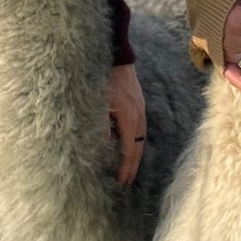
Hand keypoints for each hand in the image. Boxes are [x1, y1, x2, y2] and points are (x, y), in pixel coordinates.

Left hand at [107, 63, 146, 185]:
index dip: (125, 168)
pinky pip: (141, 131)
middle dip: (132, 167)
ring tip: (129, 170)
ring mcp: (141, 111)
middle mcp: (139, 117)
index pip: (129, 151)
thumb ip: (100, 126)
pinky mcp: (140, 106)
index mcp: (129, 119)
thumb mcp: (99, 104)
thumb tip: (100, 148)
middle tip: (126, 183)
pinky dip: (136, 143)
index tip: (121, 182)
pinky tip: (131, 147)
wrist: (118, 58)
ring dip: (136, 157)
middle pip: (138, 149)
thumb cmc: (105, 80)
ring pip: (141, 140)